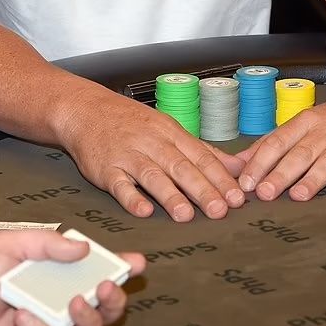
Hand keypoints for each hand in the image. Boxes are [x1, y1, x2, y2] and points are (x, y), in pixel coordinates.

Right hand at [62, 86, 245, 221]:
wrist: (87, 110)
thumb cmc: (131, 122)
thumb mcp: (169, 128)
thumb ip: (202, 150)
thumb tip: (238, 166)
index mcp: (170, 132)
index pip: (200, 156)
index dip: (220, 177)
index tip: (237, 197)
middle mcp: (151, 142)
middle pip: (181, 166)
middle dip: (203, 189)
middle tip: (221, 210)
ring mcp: (128, 155)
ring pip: (152, 175)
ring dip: (170, 195)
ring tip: (186, 215)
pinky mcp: (106, 169)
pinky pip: (119, 184)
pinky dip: (131, 198)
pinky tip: (143, 211)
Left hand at [236, 94, 325, 200]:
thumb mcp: (300, 125)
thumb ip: (271, 144)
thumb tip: (239, 163)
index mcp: (305, 122)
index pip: (278, 141)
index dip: (261, 162)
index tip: (247, 182)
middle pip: (301, 152)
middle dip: (281, 173)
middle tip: (265, 193)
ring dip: (313, 178)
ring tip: (297, 195)